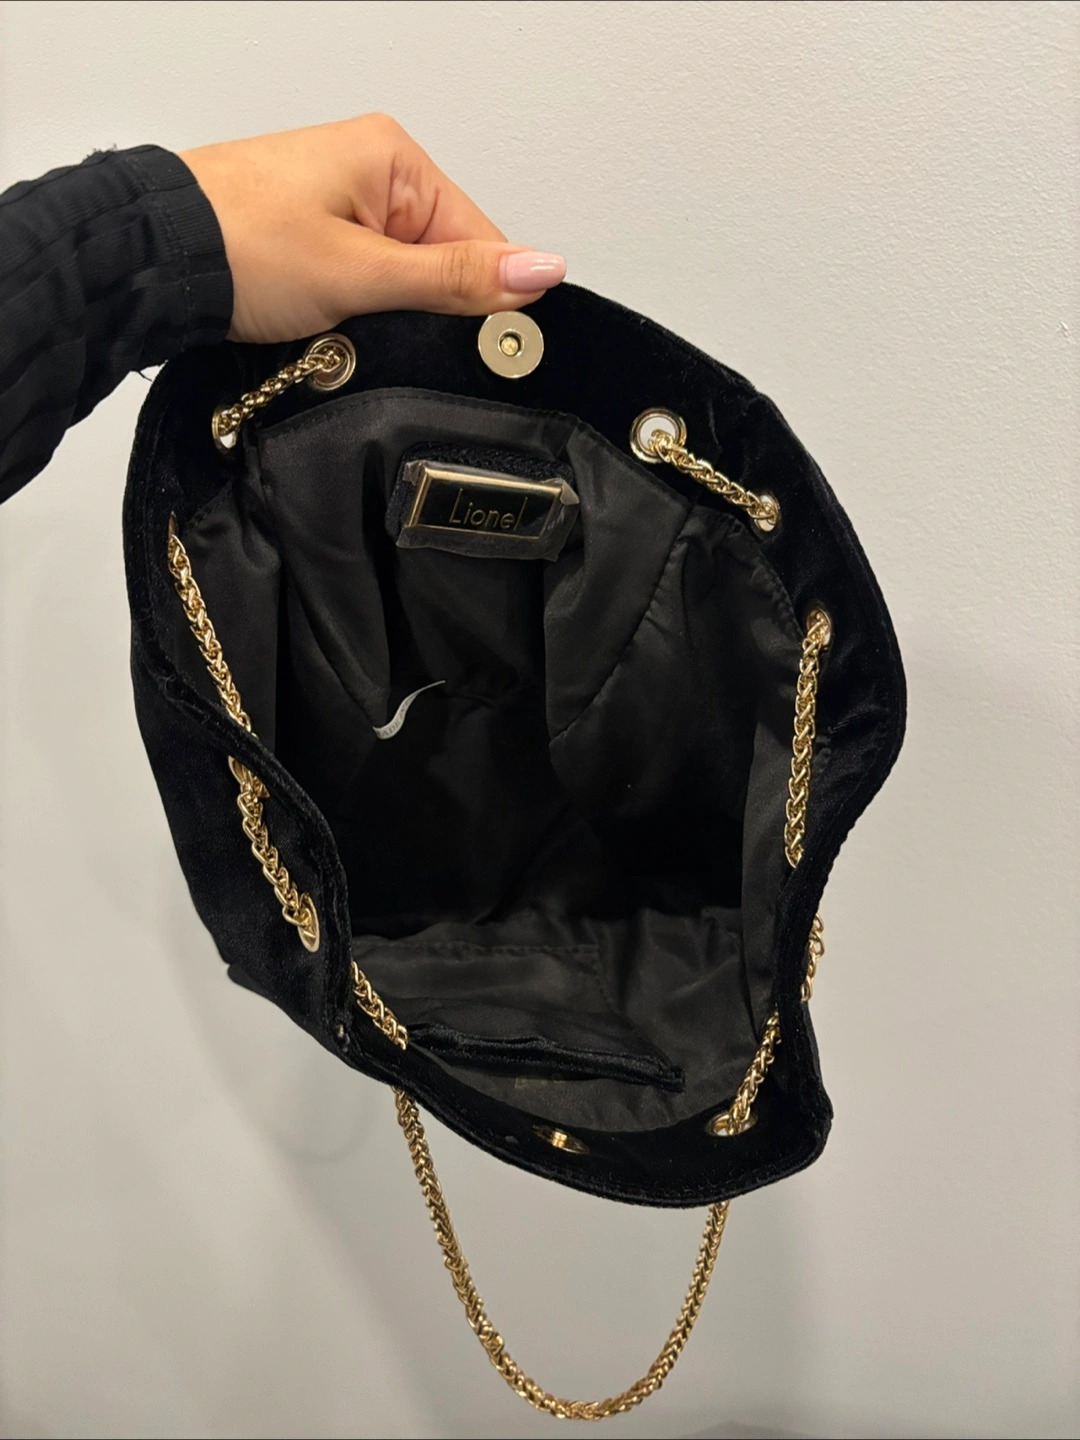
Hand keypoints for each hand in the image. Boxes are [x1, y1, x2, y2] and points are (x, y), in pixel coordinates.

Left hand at [180, 113, 565, 343]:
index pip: (479, 239)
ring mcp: (340, 201)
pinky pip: (365, 279)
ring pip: (401, 277)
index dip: (479, 301)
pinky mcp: (314, 232)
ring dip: (385, 314)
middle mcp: (371, 170)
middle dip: (423, 309)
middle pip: (441, 260)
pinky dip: (355, 309)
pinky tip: (330, 323)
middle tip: (381, 330)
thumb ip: (456, 278)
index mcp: (395, 158)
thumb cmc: (240, 245)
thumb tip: (542, 269)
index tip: (468, 349)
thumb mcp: (364, 271)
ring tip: (346, 325)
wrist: (152, 259)